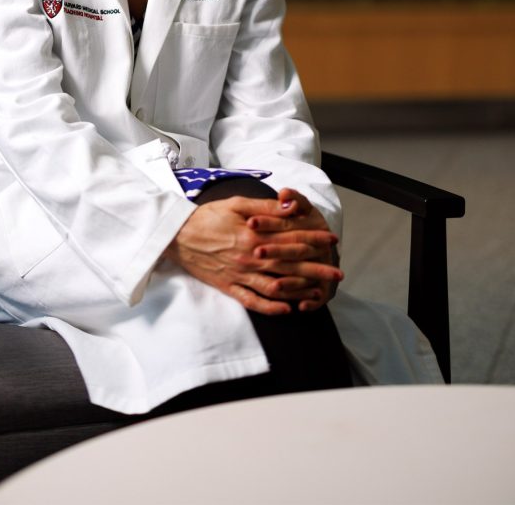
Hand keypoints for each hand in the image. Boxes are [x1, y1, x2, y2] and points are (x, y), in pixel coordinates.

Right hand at [163, 192, 341, 315]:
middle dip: (316, 268)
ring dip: (300, 290)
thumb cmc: (207, 216)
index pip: (291, 238)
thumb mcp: (236, 204)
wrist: (177, 235)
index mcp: (253, 235)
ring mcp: (240, 275)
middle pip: (290, 265)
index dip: (313, 239)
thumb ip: (266, 208)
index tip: (331, 241)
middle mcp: (250, 258)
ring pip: (276, 286)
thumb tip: (291, 207)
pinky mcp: (229, 287)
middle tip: (337, 273)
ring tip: (320, 293)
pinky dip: (271, 307)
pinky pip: (253, 301)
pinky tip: (287, 310)